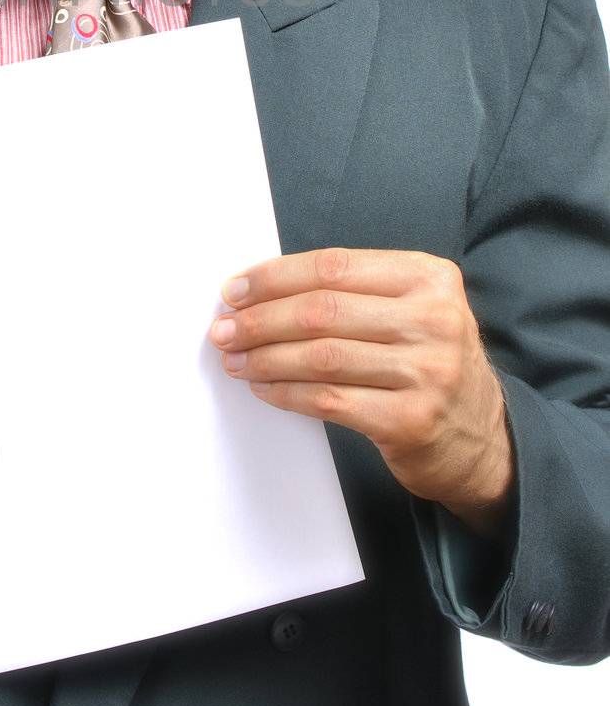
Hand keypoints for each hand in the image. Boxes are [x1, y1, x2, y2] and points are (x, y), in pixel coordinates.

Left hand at [209, 247, 514, 533]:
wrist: (482, 439)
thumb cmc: (427, 363)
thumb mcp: (411, 310)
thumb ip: (353, 293)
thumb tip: (260, 291)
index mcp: (429, 277)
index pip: (334, 266)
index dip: (275, 277)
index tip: (235, 290)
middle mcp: (433, 319)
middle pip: (322, 310)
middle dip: (260, 319)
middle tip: (223, 328)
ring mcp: (427, 371)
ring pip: (321, 356)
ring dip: (265, 357)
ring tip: (235, 359)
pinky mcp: (411, 420)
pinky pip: (329, 400)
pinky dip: (286, 392)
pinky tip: (264, 387)